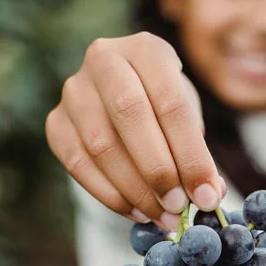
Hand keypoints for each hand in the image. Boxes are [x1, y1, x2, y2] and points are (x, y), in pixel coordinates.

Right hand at [45, 32, 224, 230]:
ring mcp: (74, 91)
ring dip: (136, 190)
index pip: (170, 102)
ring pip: (101, 145)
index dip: (191, 155)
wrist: (123, 95)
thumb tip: (209, 196)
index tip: (206, 196)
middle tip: (178, 207)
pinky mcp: (56, 122)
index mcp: (146, 49)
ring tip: (163, 216)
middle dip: (159, 171)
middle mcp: (103, 60)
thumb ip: (200, 156)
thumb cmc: (163, 108)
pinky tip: (137, 211)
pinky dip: (110, 196)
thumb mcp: (188, 119)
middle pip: (130, 115)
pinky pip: (78, 164)